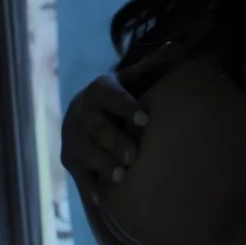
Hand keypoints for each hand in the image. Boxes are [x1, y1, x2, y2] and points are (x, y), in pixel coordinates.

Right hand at [60, 71, 148, 204]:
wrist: (83, 116)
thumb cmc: (120, 99)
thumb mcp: (132, 80)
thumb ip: (152, 67)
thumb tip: (176, 46)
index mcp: (99, 90)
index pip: (110, 95)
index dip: (126, 106)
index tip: (146, 119)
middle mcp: (81, 112)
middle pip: (96, 127)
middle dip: (114, 141)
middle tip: (135, 156)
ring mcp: (73, 138)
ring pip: (85, 151)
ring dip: (102, 164)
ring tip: (121, 176)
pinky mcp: (70, 160)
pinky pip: (78, 174)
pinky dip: (88, 187)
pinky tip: (100, 198)